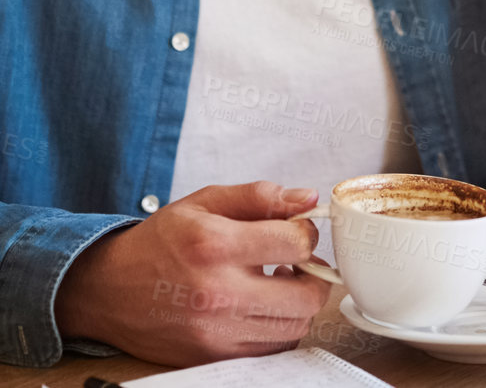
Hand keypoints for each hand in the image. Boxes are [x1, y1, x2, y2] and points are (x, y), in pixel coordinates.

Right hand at [53, 181, 329, 365]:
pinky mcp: (210, 354)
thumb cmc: (159, 242)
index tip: (296, 232)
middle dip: (313, 275)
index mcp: (215, 245)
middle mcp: (216, 292)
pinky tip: (261, 307)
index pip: (297, 243)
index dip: (307, 233)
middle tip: (296, 263)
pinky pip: (271, 347)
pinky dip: (277, 327)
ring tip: (277, 283)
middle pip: (307, 295)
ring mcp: (214, 330)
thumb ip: (260, 196)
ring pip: (295, 325)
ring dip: (297, 302)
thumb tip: (308, 199)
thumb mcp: (205, 202)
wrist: (106, 289)